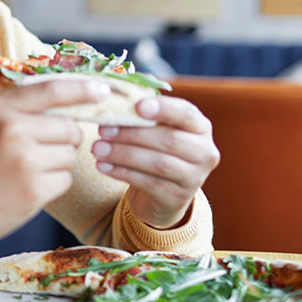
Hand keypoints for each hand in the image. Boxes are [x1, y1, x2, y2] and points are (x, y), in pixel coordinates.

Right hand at [0, 80, 109, 253]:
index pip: (54, 89)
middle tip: (38, 152)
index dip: (83, 89)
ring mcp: (24, 160)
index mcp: (0, 106)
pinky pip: (64, 180)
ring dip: (56, 165)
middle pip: (69, 128)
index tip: (104, 90)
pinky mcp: (33, 190)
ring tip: (24, 172)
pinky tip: (25, 189)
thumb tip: (70, 104)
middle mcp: (13, 128)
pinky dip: (52, 185)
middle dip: (64, 140)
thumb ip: (21, 110)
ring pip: (70, 155)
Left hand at [91, 96, 219, 229]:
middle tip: (103, 129)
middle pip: (169, 140)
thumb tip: (110, 102)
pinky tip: (103, 166)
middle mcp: (204, 152)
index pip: (186, 113)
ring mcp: (194, 177)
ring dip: (123, 154)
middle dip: (133, 134)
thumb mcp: (156, 129)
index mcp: (200, 127)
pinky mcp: (178, 198)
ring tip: (97, 148)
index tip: (138, 106)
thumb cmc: (155, 149)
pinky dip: (123, 173)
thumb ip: (143, 114)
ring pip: (158, 163)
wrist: (161, 192)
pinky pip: (149, 183)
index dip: (164, 108)